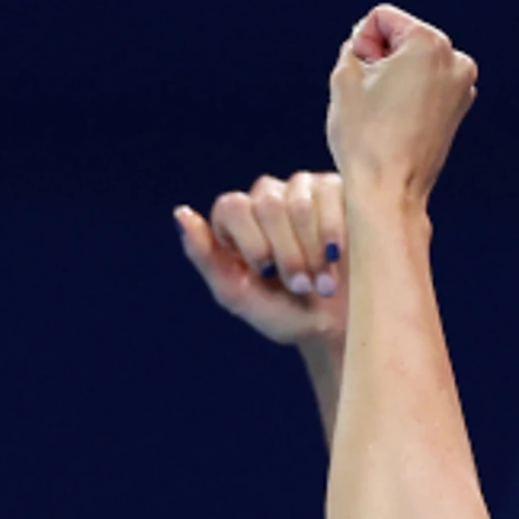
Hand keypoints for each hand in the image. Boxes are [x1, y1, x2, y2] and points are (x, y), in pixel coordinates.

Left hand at [175, 172, 347, 344]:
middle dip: (286, 253)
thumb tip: (180, 213)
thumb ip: (205, 257)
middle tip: (300, 287)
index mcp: (237, 219)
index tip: (267, 275)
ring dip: (311, 249)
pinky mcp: (338, 190)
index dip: (252, 241)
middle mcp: (267, 197)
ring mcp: (303, 190)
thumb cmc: (284, 314)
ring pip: (299, 203)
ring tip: (322, 282)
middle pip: (268, 205)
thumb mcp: (237, 294)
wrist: (337, 328)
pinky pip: (330, 194)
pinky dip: (333, 230)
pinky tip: (336, 255)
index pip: (233, 207)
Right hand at [325, 5, 476, 207]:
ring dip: (393, 77)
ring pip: (413, 63)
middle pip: (401, 38)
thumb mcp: (344, 78)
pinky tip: (396, 121)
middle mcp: (455, 59)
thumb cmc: (365, 137)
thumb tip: (370, 45)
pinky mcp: (459, 109)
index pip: (381, 18)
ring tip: (383, 112)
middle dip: (380, 59)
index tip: (361, 78)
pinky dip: (408, 94)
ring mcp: (462, 86)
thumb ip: (355, 46)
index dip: (360, 43)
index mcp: (430, 43)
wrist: (389, 192)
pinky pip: (425, 85)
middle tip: (371, 98)